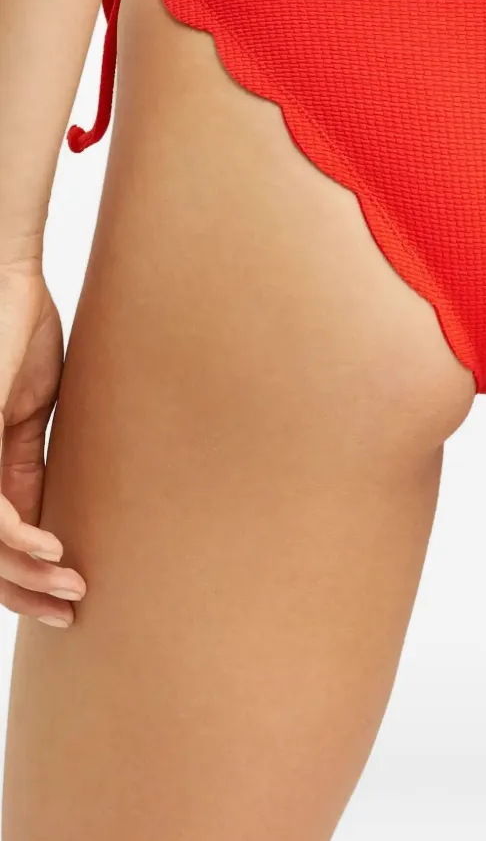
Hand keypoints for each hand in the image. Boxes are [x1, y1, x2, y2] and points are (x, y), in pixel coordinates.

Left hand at [0, 261, 85, 625]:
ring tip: (71, 589)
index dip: (21, 580)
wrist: (7, 280)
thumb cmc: (17, 333)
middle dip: (23, 594)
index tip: (67, 597)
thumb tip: (41, 521)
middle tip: (69, 611)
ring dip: (24, 578)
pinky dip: (16, 539)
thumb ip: (26, 465)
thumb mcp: (28, 413)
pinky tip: (52, 551)